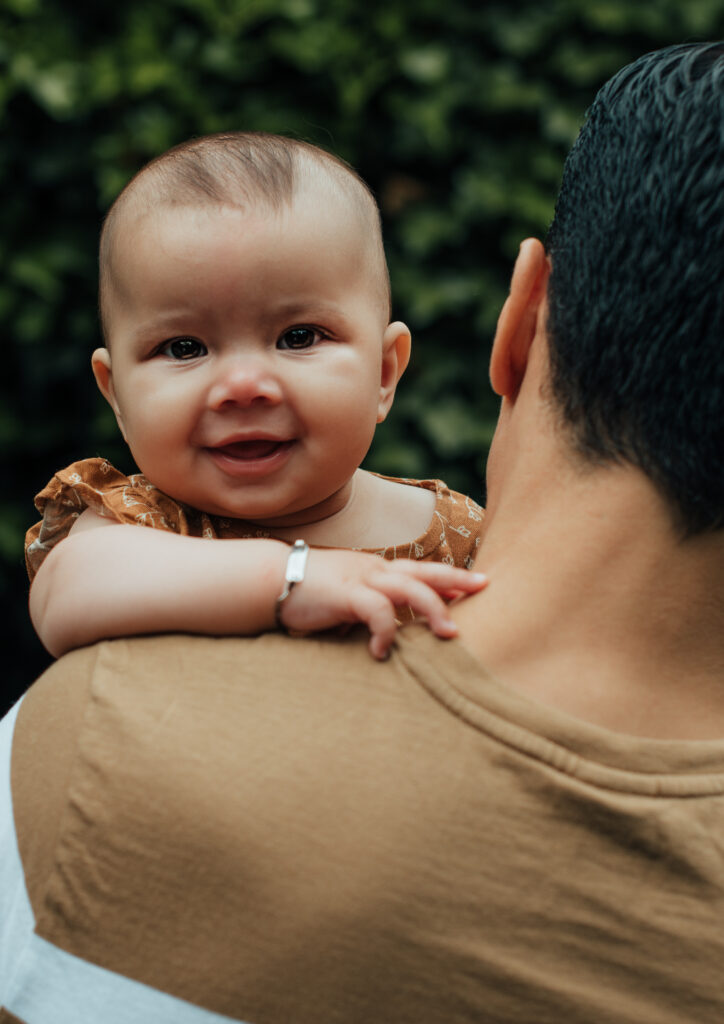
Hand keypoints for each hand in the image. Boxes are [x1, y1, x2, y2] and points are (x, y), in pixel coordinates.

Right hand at [277, 549, 487, 658]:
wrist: (272, 579)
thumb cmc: (308, 592)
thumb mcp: (347, 596)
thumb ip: (370, 606)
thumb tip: (390, 629)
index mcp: (376, 569)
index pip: (420, 570)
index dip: (448, 579)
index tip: (474, 587)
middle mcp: (373, 569)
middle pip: (424, 572)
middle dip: (455, 581)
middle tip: (484, 588)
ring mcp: (360, 579)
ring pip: (408, 588)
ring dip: (433, 609)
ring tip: (450, 634)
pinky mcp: (345, 594)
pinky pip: (376, 610)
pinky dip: (385, 631)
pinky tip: (382, 652)